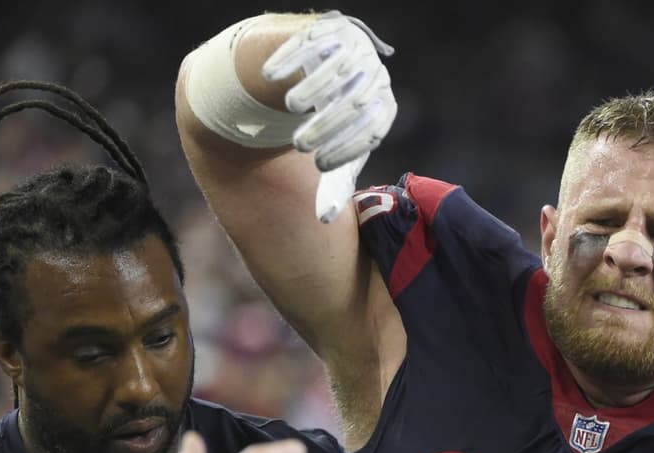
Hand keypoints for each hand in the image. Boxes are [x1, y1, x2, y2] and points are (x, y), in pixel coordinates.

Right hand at [262, 11, 396, 221]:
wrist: (323, 70)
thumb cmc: (331, 122)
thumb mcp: (334, 151)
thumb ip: (334, 184)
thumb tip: (326, 220)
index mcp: (383, 109)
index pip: (372, 130)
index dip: (346, 149)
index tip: (318, 165)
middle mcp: (375, 77)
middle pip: (356, 102)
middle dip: (328, 125)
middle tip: (300, 145)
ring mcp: (356, 51)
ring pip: (338, 69)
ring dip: (314, 88)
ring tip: (290, 109)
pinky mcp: (331, 30)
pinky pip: (314, 41)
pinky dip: (291, 57)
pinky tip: (270, 76)